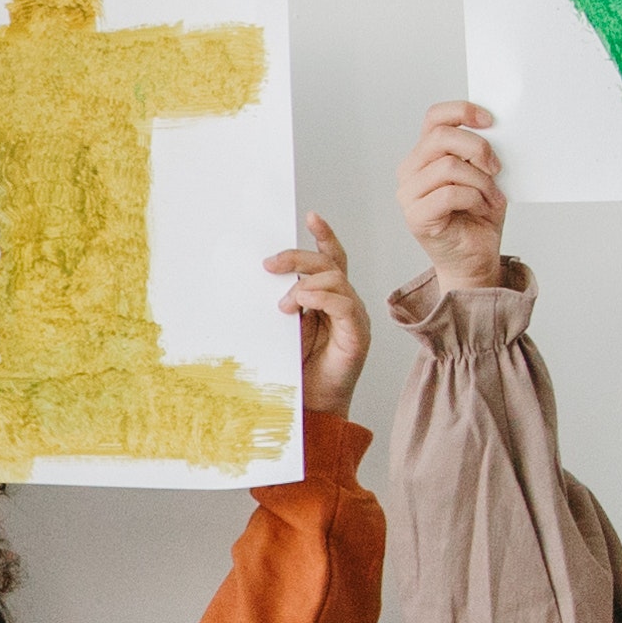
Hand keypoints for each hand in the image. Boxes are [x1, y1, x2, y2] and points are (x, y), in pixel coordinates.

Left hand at [275, 216, 372, 420]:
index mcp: (327, 299)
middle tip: (270, 264)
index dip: (323, 235)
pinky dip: (323, 298)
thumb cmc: (297, 368)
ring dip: (305, 284)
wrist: (309, 406)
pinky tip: (304, 301)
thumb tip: (264, 276)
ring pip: (336, 280)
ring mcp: (353, 318)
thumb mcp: (284, 327)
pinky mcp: (357, 336)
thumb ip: (283, 302)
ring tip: (285, 304)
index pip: (330, 258)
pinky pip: (345, 306)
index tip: (310, 216)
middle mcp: (344, 303)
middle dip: (298, 258)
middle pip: (329, 264)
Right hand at [402, 98, 509, 290]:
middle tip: (496, 167)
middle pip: (441, 137)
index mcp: (424, 155)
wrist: (475, 260)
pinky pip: (450, 193)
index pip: (434, 117)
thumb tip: (492, 129)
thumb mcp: (484, 175)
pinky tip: (482, 208)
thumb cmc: (479, 217)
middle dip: (477, 148)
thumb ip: (479, 152)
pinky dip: (475, 198)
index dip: (463, 111)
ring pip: (448, 166)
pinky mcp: (416, 216)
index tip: (491, 120)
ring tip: (492, 197)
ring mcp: (409, 194)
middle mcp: (410, 171)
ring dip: (480, 181)